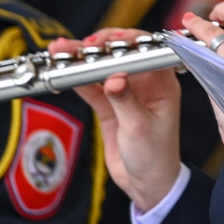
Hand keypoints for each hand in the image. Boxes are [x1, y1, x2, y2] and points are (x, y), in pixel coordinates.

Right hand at [49, 29, 182, 211]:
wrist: (144, 183)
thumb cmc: (154, 156)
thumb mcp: (139, 128)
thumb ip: (125, 102)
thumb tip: (114, 78)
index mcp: (163, 84)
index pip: (147, 52)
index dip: (129, 41)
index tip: (111, 40)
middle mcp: (145, 83)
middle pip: (120, 55)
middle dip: (99, 46)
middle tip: (80, 45)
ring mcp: (125, 92)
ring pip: (101, 68)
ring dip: (81, 60)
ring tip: (60, 51)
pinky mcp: (108, 104)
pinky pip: (90, 86)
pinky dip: (76, 79)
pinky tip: (62, 72)